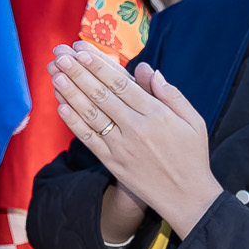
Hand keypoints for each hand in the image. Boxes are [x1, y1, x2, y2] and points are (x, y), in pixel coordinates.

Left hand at [50, 41, 223, 238]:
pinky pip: (89, 139)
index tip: (82, 51)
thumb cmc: (192, 155)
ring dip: (71, 93)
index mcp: (157, 115)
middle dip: (79, 73)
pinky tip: (61, 106)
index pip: (121, 84)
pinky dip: (74, 123)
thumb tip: (148, 70)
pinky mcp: (112, 162)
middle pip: (101, 95)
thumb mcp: (193, 121)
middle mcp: (136, 128)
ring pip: (91, 114)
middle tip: (60, 55)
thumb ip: (171, 94)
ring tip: (55, 75)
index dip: (99, 66)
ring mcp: (121, 146)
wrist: (186, 197)